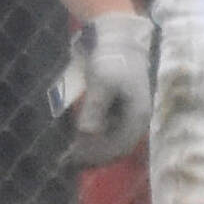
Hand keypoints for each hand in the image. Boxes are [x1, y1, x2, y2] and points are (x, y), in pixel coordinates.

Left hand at [48, 12, 152, 167]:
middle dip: (92, 157)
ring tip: (69, 158)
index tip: (74, 158)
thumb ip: (95, 108)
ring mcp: (127, 117)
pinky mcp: (118, 113)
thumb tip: (87, 132)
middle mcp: (136, 121)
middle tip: (66, 162)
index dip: (97, 156)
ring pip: (110, 143)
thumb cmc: (111, 60)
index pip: (118, 147)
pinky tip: (77, 143)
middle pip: (115, 148)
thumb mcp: (101, 83)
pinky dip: (92, 141)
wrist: (117, 41)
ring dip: (91, 152)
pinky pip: (106, 133)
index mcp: (137, 116)